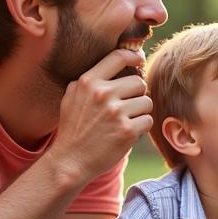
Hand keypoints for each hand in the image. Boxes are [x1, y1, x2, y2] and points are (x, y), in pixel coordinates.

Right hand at [49, 48, 152, 184]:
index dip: (134, 56)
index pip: (119, 57)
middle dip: (136, 94)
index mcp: (89, 82)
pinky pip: (148, 121)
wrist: (70, 161)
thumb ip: (91, 80)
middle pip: (139, 82)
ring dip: (140, 112)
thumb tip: (119, 62)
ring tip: (125, 121)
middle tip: (126, 107)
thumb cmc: (74, 129)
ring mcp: (116, 113)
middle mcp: (103, 94)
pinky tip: (127, 133)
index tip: (139, 60)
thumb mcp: (72, 97)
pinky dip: (141, 128)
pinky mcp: (127, 131)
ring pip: (147, 102)